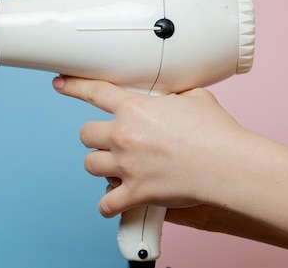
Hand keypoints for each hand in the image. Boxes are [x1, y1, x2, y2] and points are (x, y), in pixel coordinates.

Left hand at [52, 76, 248, 216]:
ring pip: (90, 165)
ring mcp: (126, 165)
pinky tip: (113, 201)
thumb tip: (176, 98)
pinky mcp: (135, 192)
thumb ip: (176, 96)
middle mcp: (123, 135)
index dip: (73, 86)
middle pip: (86, 134)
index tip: (61, 84)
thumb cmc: (216, 133)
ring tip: (113, 167)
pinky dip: (108, 204)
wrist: (226, 165)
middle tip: (109, 140)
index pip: (94, 92)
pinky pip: (106, 203)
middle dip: (95, 137)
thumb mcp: (195, 98)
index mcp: (135, 109)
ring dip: (99, 165)